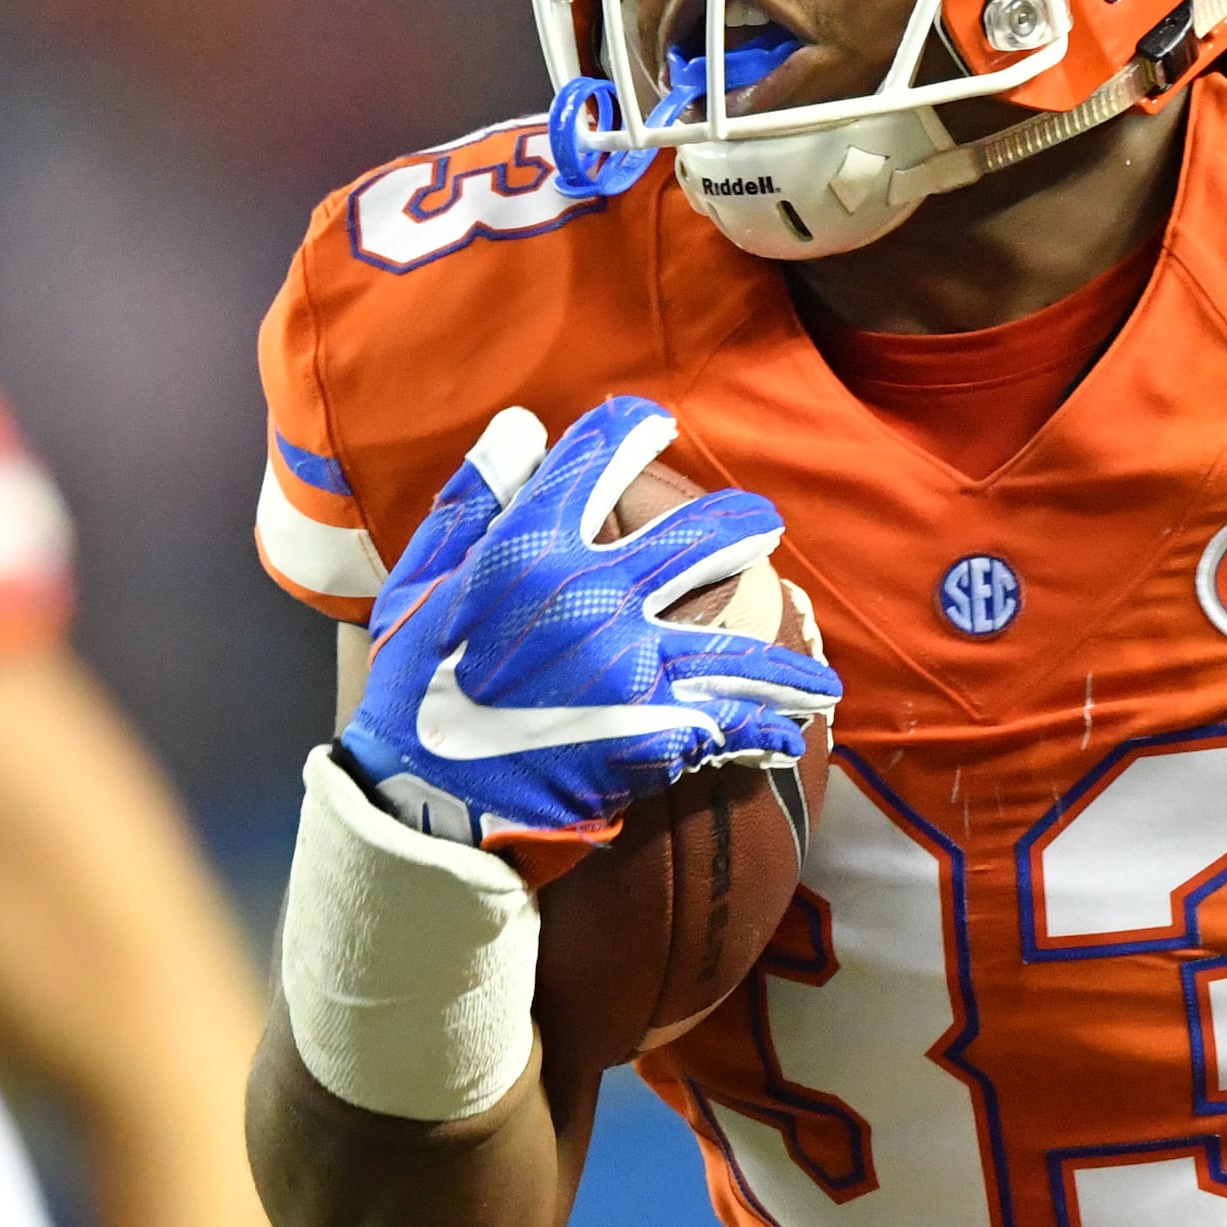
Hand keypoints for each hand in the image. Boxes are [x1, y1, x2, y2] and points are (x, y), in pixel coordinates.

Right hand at [335, 398, 839, 849]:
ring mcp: (633, 664)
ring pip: (743, 646)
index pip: (596, 457)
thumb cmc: (409, 689)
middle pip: (705, 536)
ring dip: (787, 660)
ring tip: (817, 673)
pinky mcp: (654, 730)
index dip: (631, 430)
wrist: (422, 801)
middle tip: (762, 527)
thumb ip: (473, 500)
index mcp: (531, 548)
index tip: (652, 424)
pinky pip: (734, 727)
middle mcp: (594, 593)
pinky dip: (769, 733)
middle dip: (744, 526)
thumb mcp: (419, 582)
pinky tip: (794, 737)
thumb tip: (521, 426)